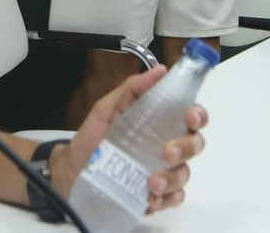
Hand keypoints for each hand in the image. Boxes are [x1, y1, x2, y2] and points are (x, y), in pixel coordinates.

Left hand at [56, 66, 207, 213]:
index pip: (191, 116)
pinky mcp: (156, 197)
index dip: (198, 115)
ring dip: (172, 178)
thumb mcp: (106, 109)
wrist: (71, 174)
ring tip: (150, 182)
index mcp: (159, 123)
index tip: (190, 117)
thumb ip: (131, 89)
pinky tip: (150, 198)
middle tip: (167, 152)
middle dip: (186, 147)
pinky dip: (165, 199)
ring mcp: (163, 173)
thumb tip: (160, 70)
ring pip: (184, 174)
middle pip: (195, 145)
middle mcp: (166, 147)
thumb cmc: (90, 139)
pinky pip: (173, 199)